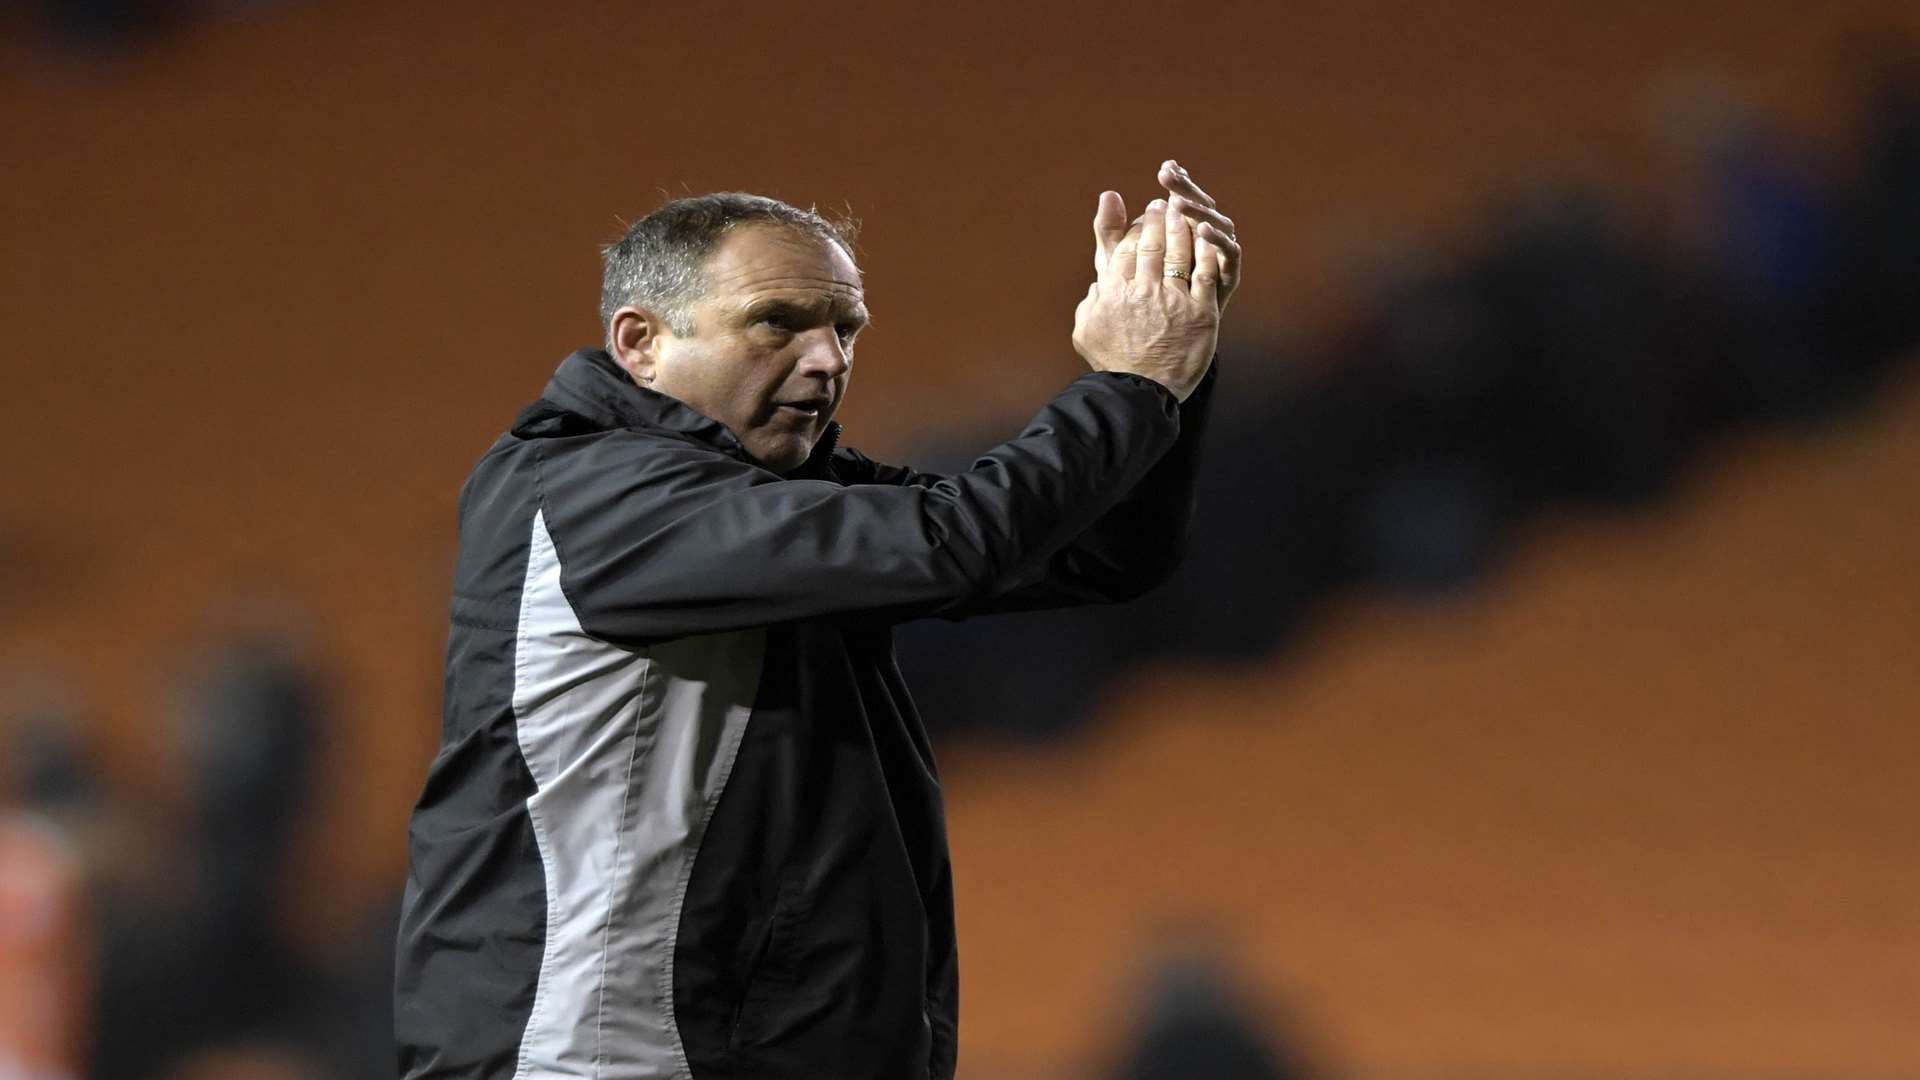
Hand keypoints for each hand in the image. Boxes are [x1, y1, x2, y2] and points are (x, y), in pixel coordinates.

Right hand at [1071, 196, 1218, 401]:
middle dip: (1157, 219)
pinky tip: (1208, 237)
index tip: (1143, 217)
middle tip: (1163, 206)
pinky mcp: (1200, 314)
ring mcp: (1173, 301)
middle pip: (1151, 243)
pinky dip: (1207, 252)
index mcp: (1114, 292)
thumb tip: (1099, 282)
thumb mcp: (1085, 331)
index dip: (1135, 227)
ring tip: (1183, 212)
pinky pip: (1205, 274)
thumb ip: (1091, 301)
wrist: (1141, 393)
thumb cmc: (1112, 364)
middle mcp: (1142, 291)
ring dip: (1181, 226)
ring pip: (1179, 252)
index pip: (1125, 247)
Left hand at [1094, 159, 1241, 314]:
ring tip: (1181, 201)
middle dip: (1187, 189)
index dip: (1177, 181)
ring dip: (1201, 210)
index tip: (1166, 168)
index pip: (1182, 198)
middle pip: (1201, 207)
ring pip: (1218, 225)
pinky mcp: (1226, 280)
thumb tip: (1108, 193)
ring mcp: (1217, 259)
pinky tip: (1203, 229)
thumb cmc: (1134, 304)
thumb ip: (1111, 231)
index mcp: (1180, 232)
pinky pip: (1230, 256)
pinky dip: (1219, 241)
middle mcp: (1203, 241)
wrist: (1155, 349)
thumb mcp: (1115, 265)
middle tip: (1173, 174)